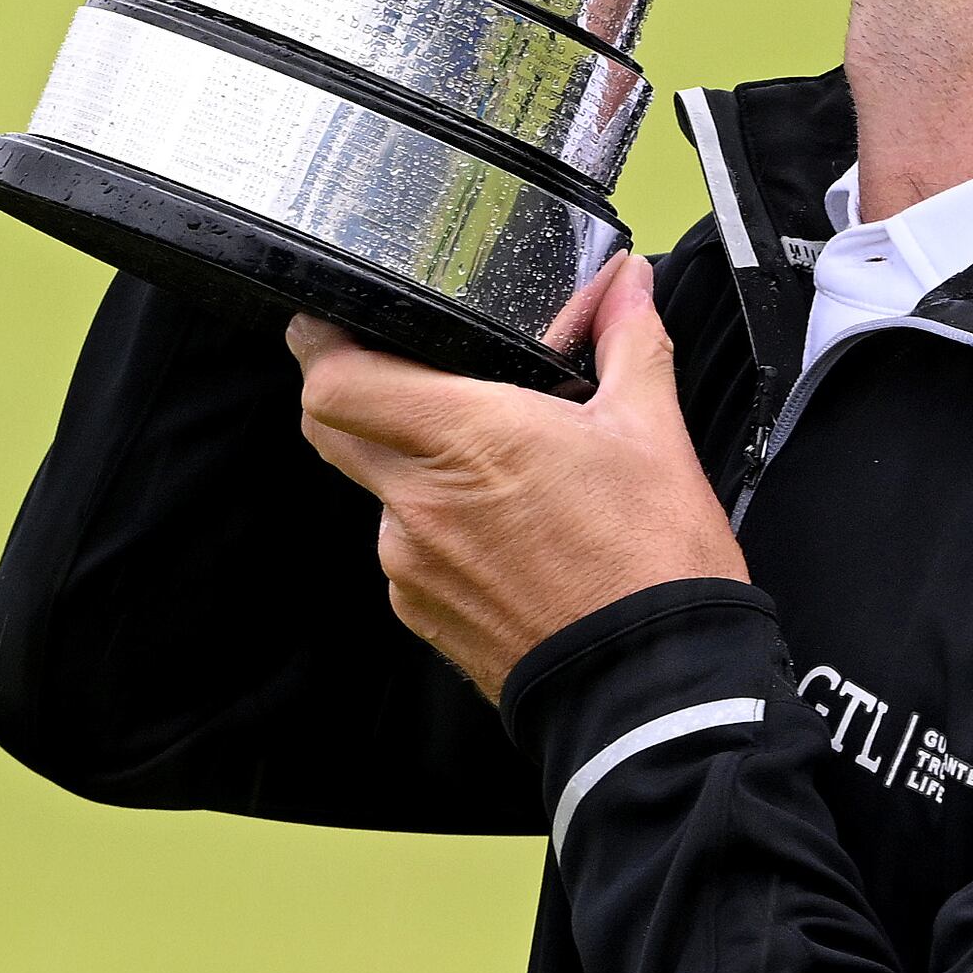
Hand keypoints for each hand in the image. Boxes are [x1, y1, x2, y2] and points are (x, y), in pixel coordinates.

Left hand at [288, 260, 743, 706]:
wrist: (653, 688)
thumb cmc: (653, 563)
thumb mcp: (652, 433)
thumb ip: (628, 343)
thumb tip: (629, 284)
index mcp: (469, 438)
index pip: (335, 381)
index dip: (319, 343)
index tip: (330, 321)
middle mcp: (421, 502)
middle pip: (332, 428)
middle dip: (350, 392)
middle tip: (399, 372)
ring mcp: (412, 566)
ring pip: (376, 490)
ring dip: (410, 467)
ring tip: (489, 468)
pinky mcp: (422, 614)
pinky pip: (404, 550)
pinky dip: (434, 529)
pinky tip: (500, 533)